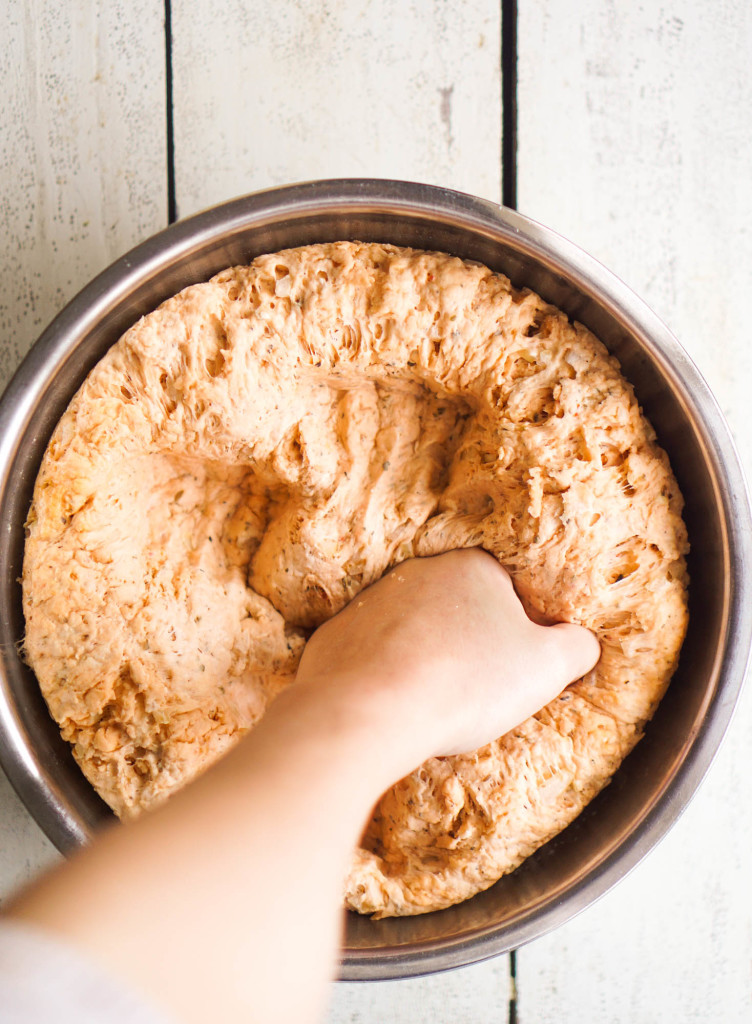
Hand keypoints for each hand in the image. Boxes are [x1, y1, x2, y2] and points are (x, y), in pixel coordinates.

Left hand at [295, 548, 599, 761]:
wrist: (366, 712)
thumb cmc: (465, 682)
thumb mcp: (546, 667)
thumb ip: (576, 646)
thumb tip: (580, 642)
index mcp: (471, 567)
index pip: (509, 594)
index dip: (520, 637)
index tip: (515, 674)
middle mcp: (417, 573)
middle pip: (459, 611)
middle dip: (471, 647)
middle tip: (477, 694)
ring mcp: (369, 602)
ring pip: (414, 633)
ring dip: (427, 662)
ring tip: (434, 707)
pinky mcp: (335, 636)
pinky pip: (372, 658)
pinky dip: (385, 680)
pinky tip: (394, 709)